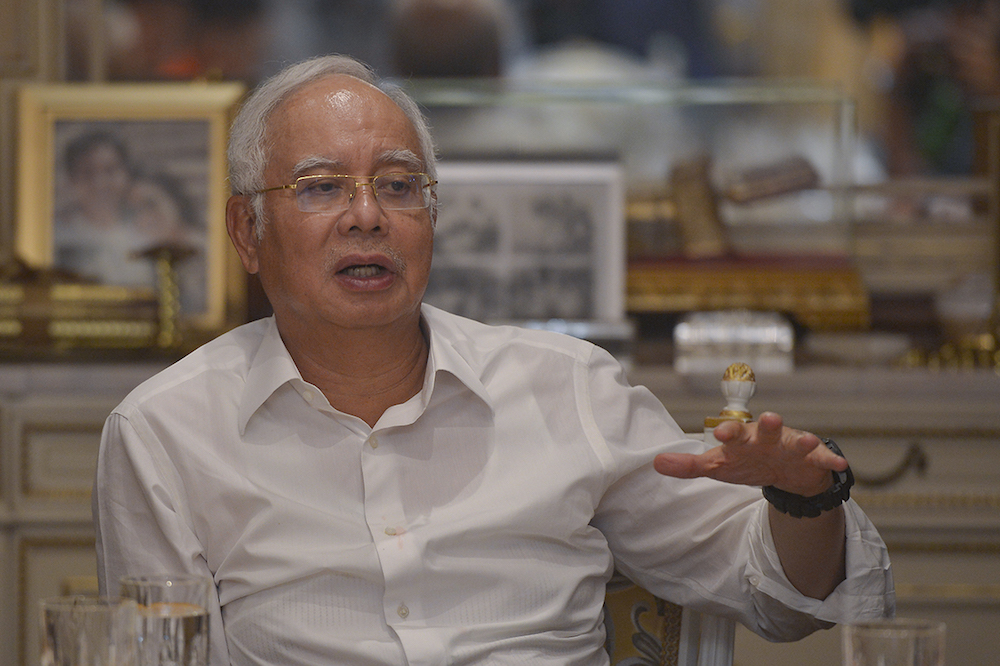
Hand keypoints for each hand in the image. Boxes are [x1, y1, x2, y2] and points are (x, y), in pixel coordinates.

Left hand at [653, 412, 848, 496]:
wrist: (784, 470)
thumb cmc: (746, 462)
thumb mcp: (718, 466)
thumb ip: (689, 466)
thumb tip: (655, 464)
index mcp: (742, 440)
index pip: (733, 435)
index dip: (728, 434)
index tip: (721, 434)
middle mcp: (766, 439)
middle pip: (766, 432)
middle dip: (768, 426)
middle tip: (770, 417)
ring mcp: (790, 447)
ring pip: (796, 441)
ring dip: (802, 440)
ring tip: (809, 438)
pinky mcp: (810, 459)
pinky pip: (822, 459)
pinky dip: (829, 460)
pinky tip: (839, 463)